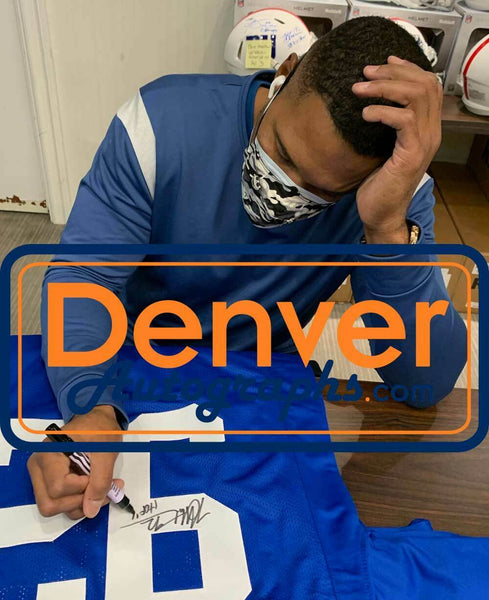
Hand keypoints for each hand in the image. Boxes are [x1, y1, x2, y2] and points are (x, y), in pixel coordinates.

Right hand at [27, 405, 121, 519]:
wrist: (97, 421)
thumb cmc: (99, 430)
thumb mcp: (106, 452)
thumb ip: (100, 481)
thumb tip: (91, 510)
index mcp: (48, 454)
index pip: (58, 487)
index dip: (82, 488)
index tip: (97, 475)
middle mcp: (38, 467)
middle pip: (50, 503)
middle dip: (79, 502)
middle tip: (103, 489)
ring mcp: (41, 476)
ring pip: (53, 507)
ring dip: (80, 505)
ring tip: (103, 488)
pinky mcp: (49, 482)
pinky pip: (58, 503)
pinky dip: (78, 502)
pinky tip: (94, 489)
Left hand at [352, 56, 442, 242]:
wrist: (381, 214)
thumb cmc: (378, 184)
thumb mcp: (382, 148)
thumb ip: (385, 125)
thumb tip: (369, 101)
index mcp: (426, 128)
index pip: (428, 84)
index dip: (408, 67)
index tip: (384, 62)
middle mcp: (431, 132)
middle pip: (424, 84)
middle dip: (393, 72)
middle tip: (366, 73)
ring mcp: (424, 142)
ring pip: (415, 97)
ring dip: (384, 87)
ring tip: (360, 89)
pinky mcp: (411, 154)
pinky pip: (403, 120)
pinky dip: (382, 111)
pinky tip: (365, 114)